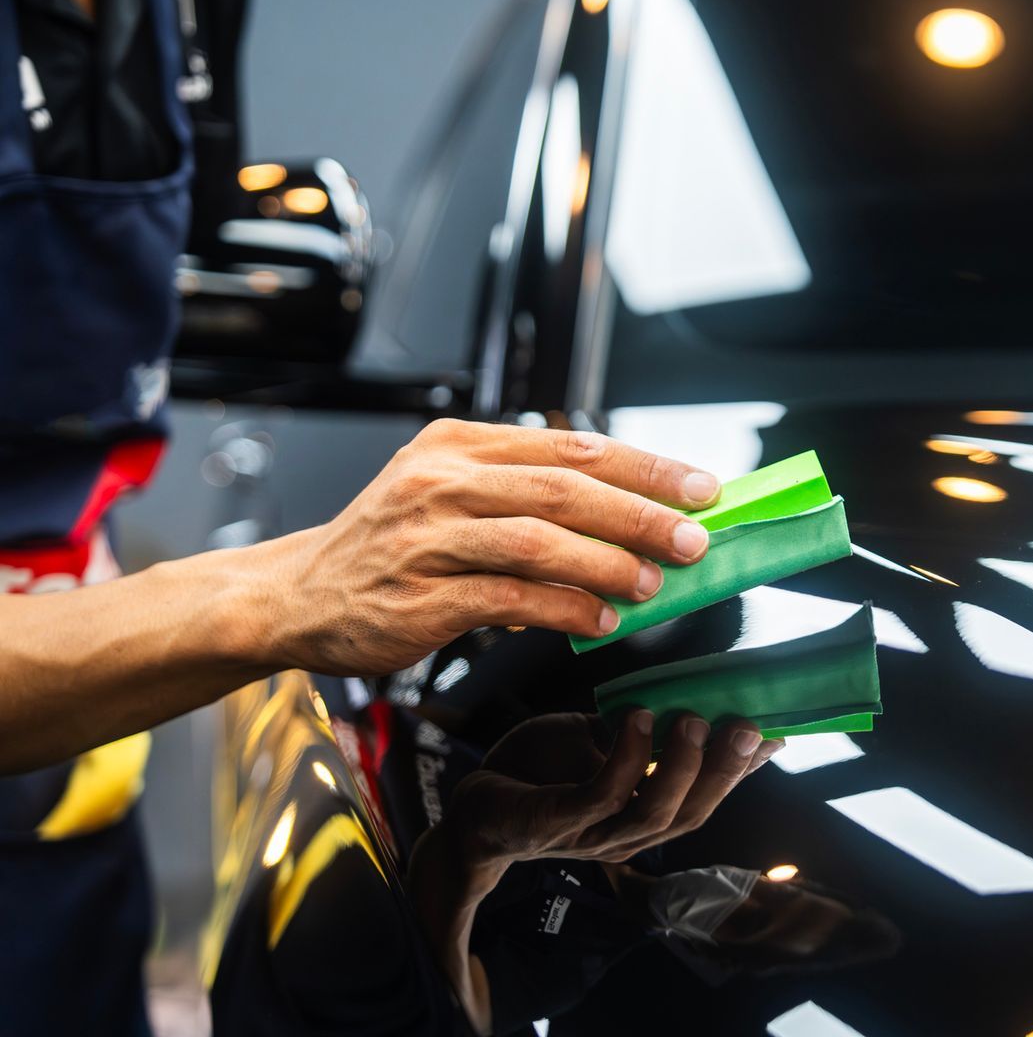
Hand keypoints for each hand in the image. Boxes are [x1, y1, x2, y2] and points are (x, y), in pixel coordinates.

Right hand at [256, 419, 720, 675]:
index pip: (573, 447)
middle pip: (563, 489)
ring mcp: (426, 538)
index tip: (702, 487)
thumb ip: (530, 493)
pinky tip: (598, 619)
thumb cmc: (394, 544)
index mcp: (461, 445)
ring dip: (606, 562)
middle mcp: (442, 482)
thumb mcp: (453, 492)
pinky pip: (506, 599)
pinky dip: (561, 609)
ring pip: (536, 541)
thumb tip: (635, 514)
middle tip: (694, 537)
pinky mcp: (418, 597)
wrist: (298, 595)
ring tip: (652, 582)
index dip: (645, 467)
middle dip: (640, 513)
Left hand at [450, 711, 782, 867]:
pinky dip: (626, 760)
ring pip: (653, 813)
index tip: (778, 733)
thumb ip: (646, 729)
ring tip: (697, 720)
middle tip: (749, 726)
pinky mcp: (551, 825)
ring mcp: (588, 836)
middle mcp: (624, 835)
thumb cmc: (538, 770)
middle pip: (690, 815)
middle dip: (724, 773)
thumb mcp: (601, 740)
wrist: (468, 804)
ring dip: (681, 767)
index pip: (706, 797)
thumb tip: (696, 693)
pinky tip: (637, 719)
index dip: (743, 772)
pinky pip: (599, 797)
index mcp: (642, 814)